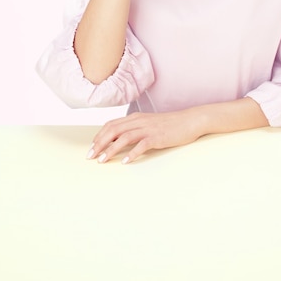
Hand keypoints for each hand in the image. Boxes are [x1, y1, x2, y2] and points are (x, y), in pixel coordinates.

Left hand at [86, 110, 203, 163]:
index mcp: (135, 118)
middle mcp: (139, 121)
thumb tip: (120, 141)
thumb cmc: (169, 125)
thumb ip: (135, 130)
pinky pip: (142, 145)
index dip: (99, 136)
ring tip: (103, 160)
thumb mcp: (149, 125)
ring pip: (124, 137)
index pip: (111, 125)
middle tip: (91, 156)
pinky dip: (132, 153)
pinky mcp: (158, 136)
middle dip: (99, 143)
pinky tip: (126, 161)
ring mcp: (148, 128)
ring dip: (111, 149)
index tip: (91, 148)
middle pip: (113, 130)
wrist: (189, 120)